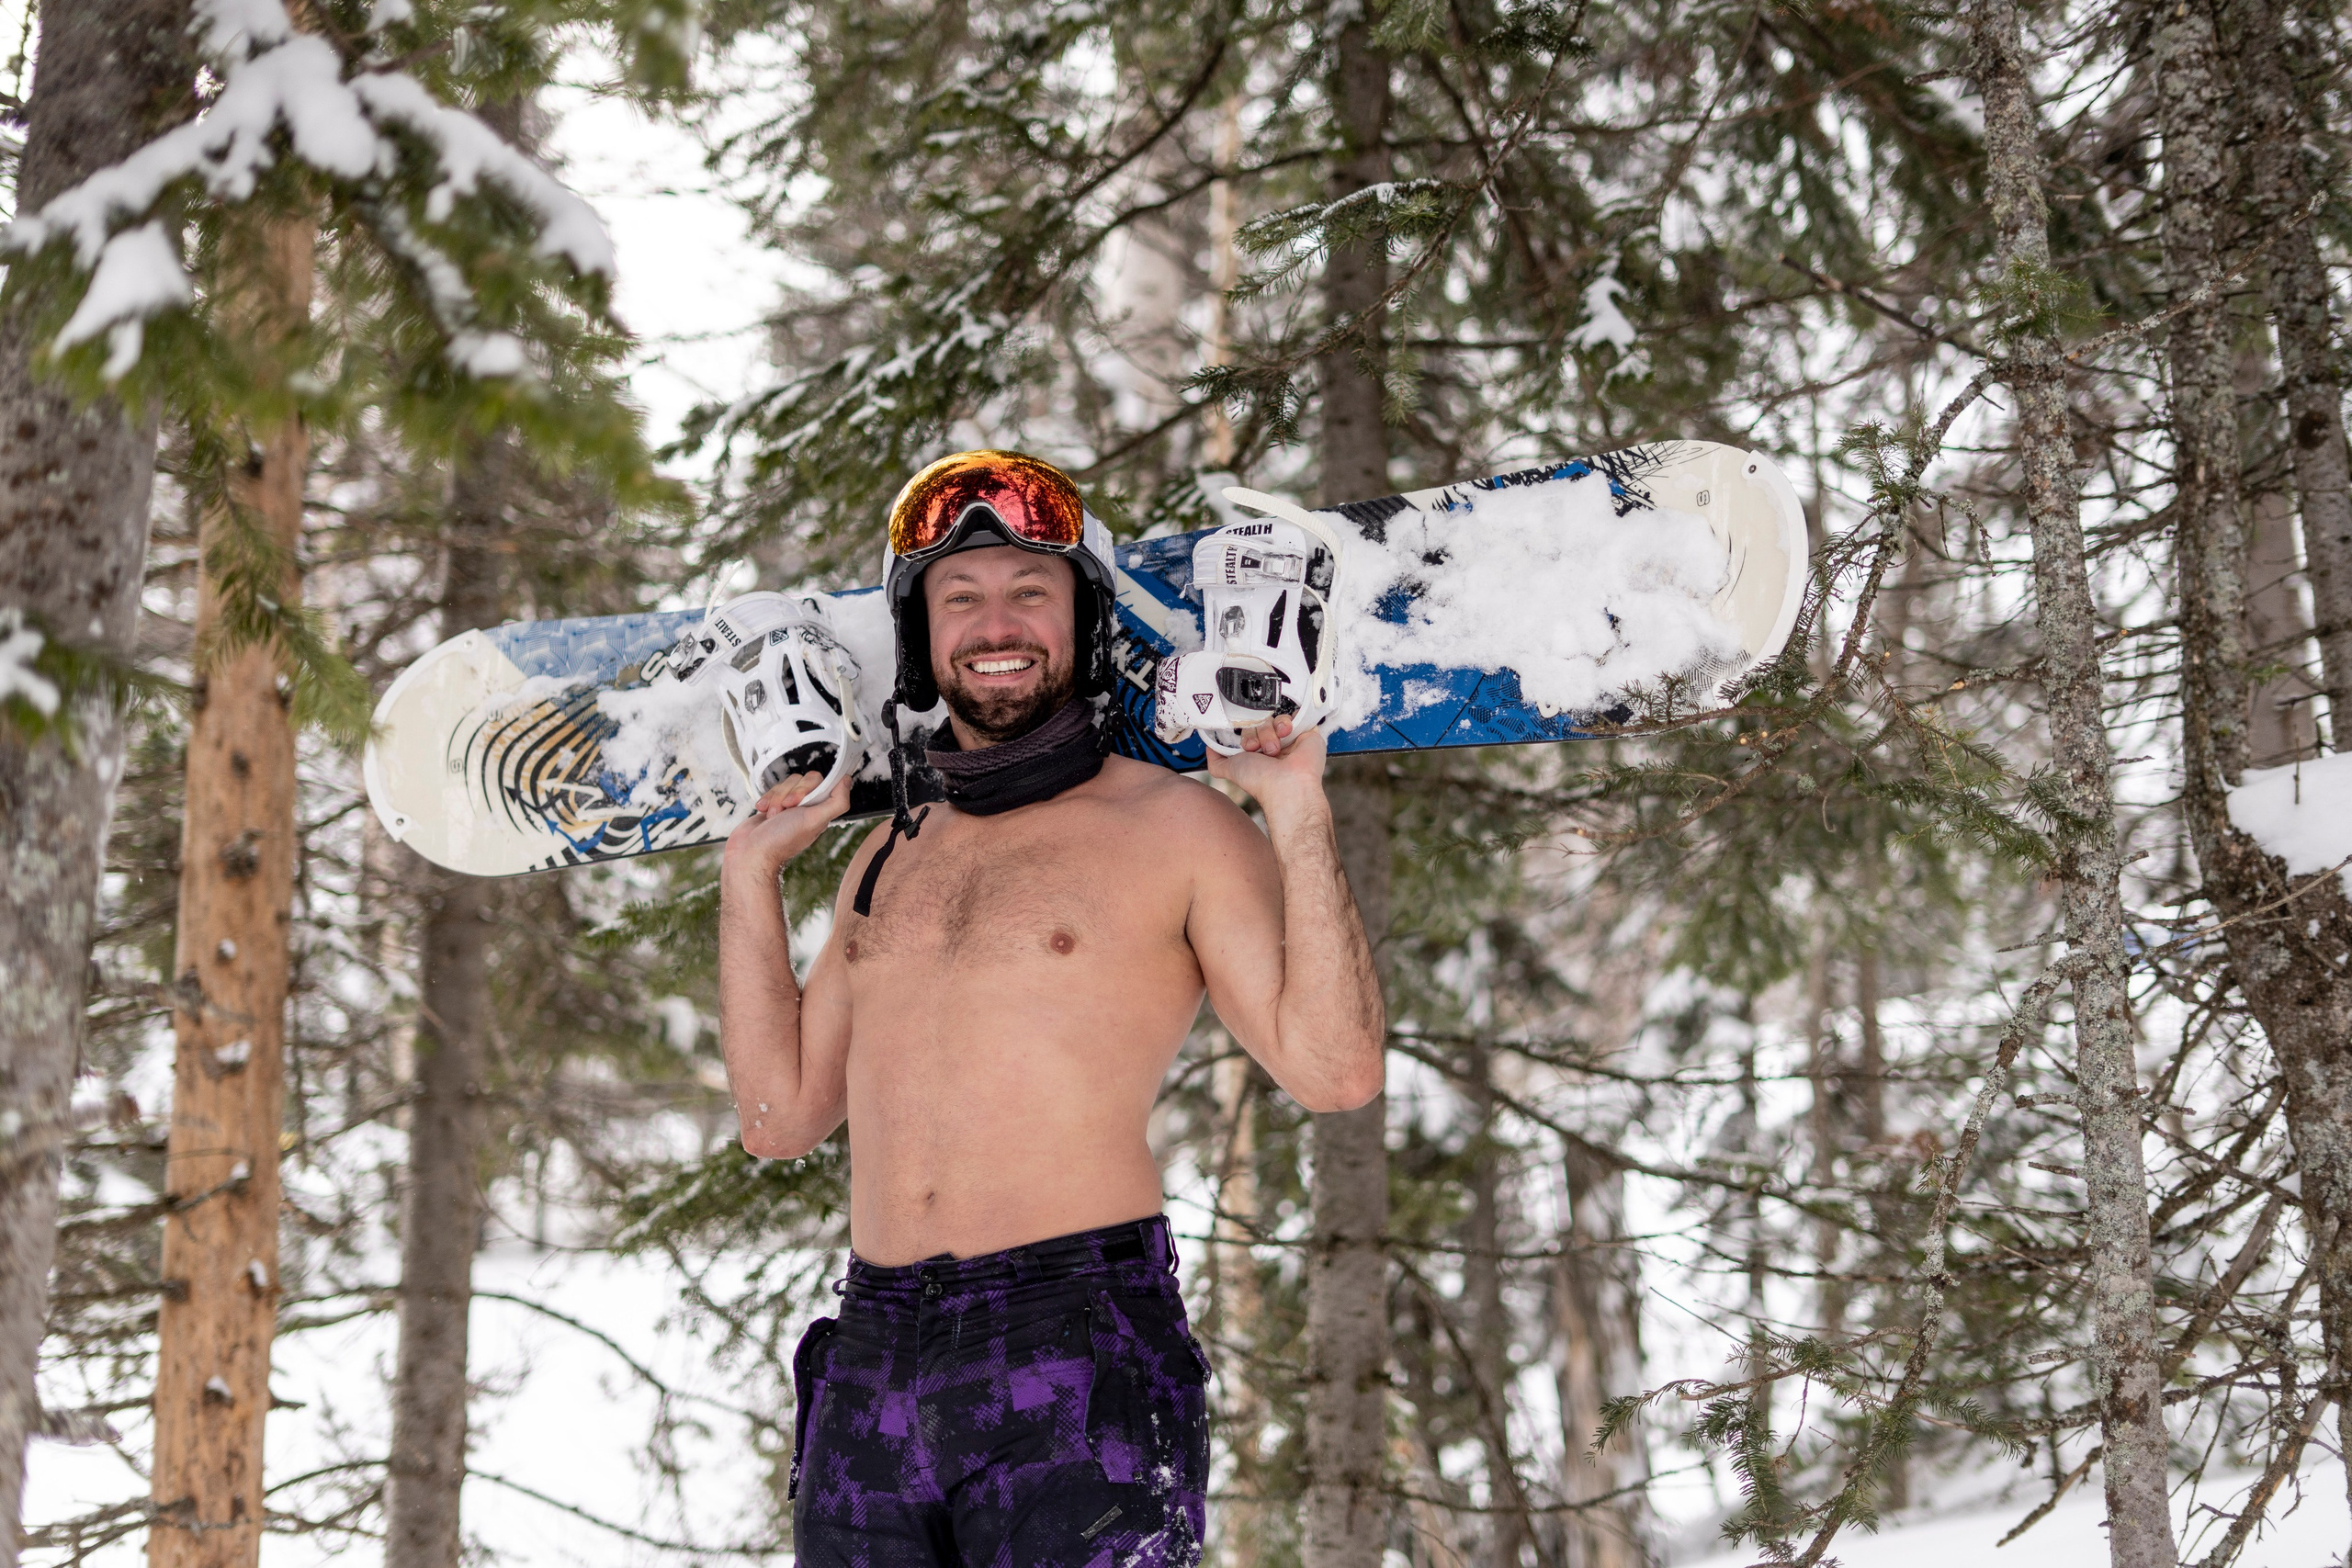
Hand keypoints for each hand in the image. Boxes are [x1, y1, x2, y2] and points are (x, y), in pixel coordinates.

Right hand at [722, 771, 851, 881]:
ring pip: (785, 784)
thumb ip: (836, 802)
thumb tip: (847, 780)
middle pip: (801, 779)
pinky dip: (766, 799)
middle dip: (788, 793)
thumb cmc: (782, 840)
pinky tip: (763, 812)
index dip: (807, 787)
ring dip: (776, 798)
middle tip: (785, 809)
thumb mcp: (815, 821)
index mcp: (819, 811)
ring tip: (772, 816)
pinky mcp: (773, 805)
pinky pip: (771, 790)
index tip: (798, 801)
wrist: (751, 853)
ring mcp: (788, 806)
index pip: (820, 782)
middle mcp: (806, 808)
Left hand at [1205, 714, 1328, 818]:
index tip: (1245, 745)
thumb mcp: (1230, 769)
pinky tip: (1286, 734)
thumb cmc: (1260, 781)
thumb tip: (1209, 747)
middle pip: (1259, 722)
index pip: (1247, 729)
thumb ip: (1217, 761)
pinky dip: (1286, 723)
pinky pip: (1293, 714)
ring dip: (1270, 731)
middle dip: (1256, 734)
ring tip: (1275, 748)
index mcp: (1257, 752)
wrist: (1287, 784)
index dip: (1244, 732)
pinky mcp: (1305, 731)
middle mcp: (1272, 744)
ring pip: (1274, 718)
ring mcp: (1289, 738)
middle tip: (1259, 749)